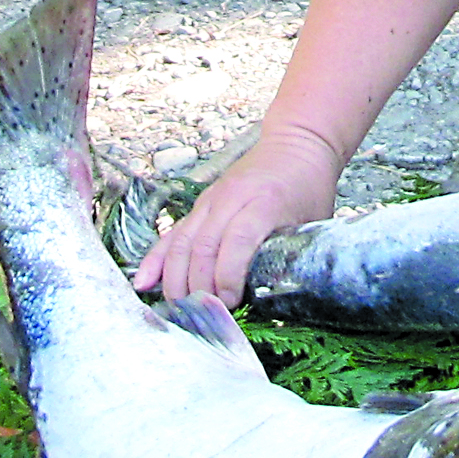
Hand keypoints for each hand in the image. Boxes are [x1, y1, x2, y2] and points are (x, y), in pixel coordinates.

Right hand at [131, 124, 341, 305]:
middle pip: (204, 245)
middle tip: (204, 315)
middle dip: (200, 286)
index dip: (229, 275)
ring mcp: (211, 200)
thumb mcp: (314, 219)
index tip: (231, 302)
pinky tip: (144, 282)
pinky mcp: (200, 204)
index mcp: (265, 201)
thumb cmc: (309, 185)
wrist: (296, 143)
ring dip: (176, 279)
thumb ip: (296, 253)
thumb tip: (281, 296)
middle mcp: (232, 198)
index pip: (239, 240)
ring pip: (182, 242)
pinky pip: (173, 233)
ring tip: (180, 309)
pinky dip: (156, 259)